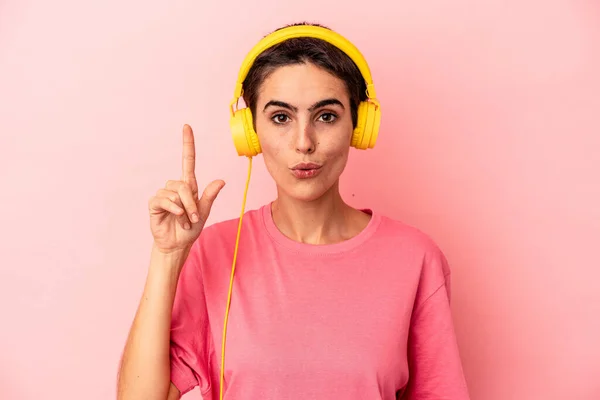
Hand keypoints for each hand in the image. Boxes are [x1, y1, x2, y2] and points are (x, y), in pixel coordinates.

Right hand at [148, 124, 224, 253]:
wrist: (177, 244)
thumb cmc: (190, 228)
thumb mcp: (204, 212)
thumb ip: (210, 196)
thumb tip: (221, 180)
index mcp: (188, 186)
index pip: (187, 161)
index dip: (187, 144)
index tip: (187, 127)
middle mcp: (175, 188)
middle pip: (182, 184)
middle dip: (191, 202)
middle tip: (194, 217)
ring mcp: (164, 195)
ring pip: (174, 193)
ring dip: (183, 209)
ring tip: (184, 220)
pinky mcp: (155, 204)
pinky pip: (164, 200)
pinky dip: (173, 209)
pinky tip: (177, 217)